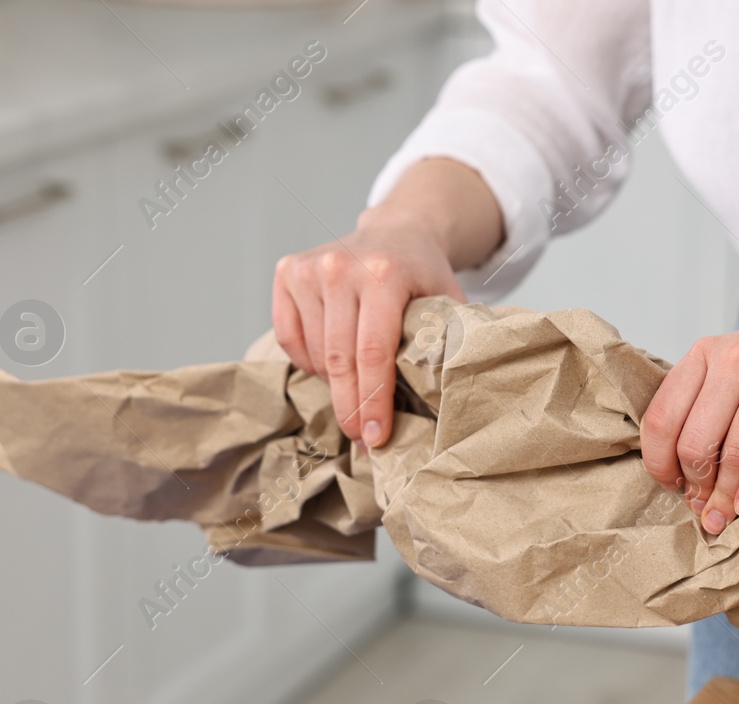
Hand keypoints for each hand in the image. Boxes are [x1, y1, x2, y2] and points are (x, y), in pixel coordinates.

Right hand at [272, 215, 462, 445]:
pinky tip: (331, 367)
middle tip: (362, 438)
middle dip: (351, 407)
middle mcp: (341, 267)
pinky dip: (309, 363)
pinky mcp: (288, 272)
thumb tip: (449, 402)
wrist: (397, 230)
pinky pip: (288, 338)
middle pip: (339, 359)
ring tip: (355, 394)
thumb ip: (450, 343)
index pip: (373, 353)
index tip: (377, 436)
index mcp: (385, 274)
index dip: (374, 401)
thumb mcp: (448, 303)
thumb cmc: (423, 276)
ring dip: (334, 385)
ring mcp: (310, 268)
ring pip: (314, 353)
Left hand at [640, 304, 738, 533]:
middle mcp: (733, 356)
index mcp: (707, 352)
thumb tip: (684, 471)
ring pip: (733, 447)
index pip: (661, 416)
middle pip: (694, 439)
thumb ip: (713, 403)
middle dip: (696, 485)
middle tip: (705, 510)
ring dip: (726, 494)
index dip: (660, 462)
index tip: (673, 487)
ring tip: (725, 518)